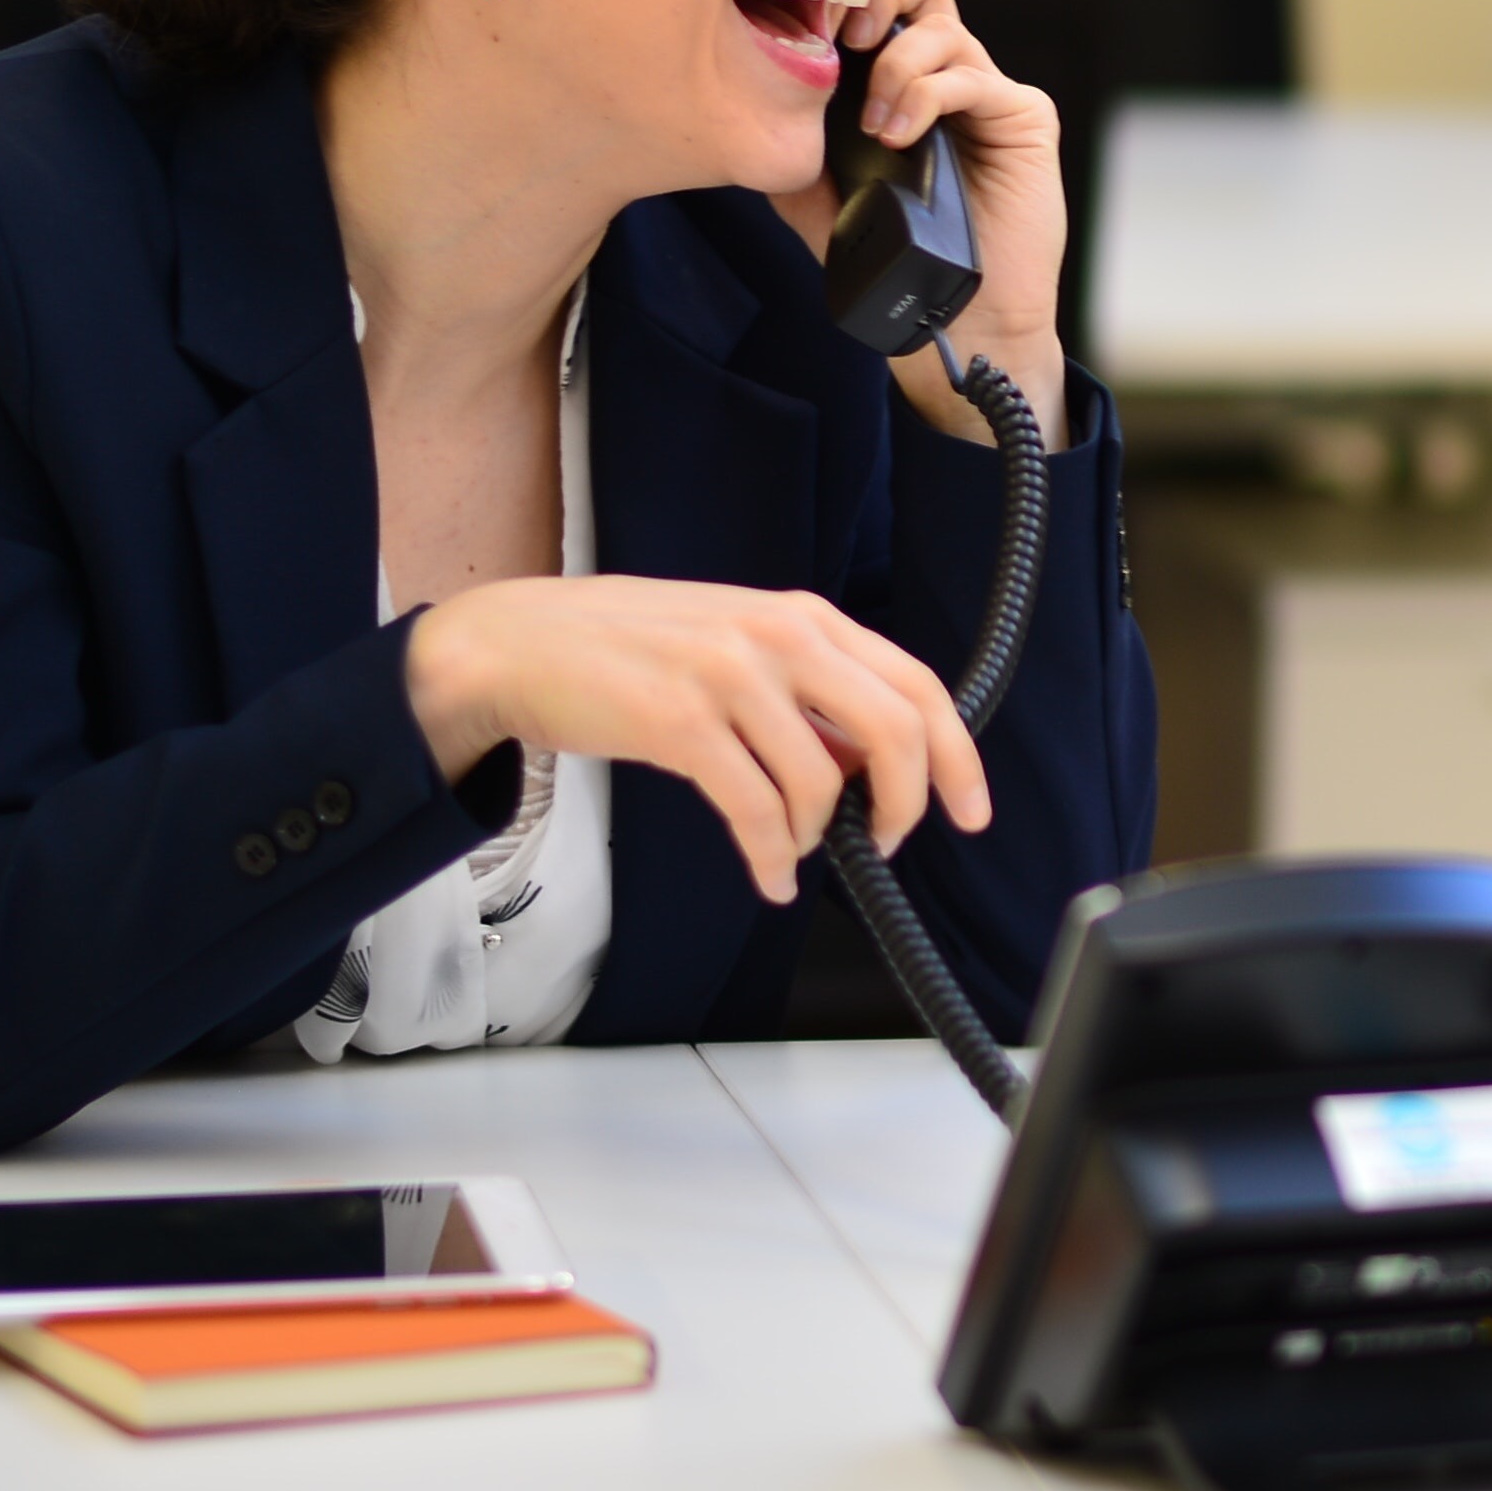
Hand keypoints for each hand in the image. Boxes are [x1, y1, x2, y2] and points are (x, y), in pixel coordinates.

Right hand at [406, 576, 989, 900]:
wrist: (522, 642)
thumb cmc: (630, 649)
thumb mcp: (737, 647)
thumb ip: (807, 696)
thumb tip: (866, 770)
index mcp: (803, 616)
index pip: (915, 685)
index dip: (956, 755)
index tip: (970, 809)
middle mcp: (777, 636)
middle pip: (893, 730)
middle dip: (906, 803)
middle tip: (886, 841)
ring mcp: (729, 676)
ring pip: (820, 784)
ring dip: (817, 837)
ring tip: (795, 851)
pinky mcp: (679, 724)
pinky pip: (756, 811)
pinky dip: (773, 857)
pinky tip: (770, 874)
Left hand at [815, 0, 1067, 438]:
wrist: (956, 316)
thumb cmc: (892, 256)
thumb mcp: (817, 195)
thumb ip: (791, 144)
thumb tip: (748, 95)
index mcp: (896, 78)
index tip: (801, 27)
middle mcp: (944, 72)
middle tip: (846, 39)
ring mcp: (987, 90)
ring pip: (941, 26)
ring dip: (897, 67)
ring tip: (875, 126)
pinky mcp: (1023, 115)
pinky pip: (972, 76)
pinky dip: (927, 95)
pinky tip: (900, 136)